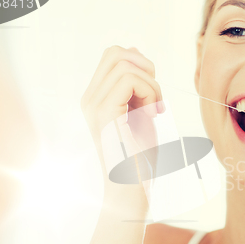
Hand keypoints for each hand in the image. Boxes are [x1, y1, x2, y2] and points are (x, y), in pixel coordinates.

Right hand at [80, 46, 163, 183]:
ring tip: (154, 110)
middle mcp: (89, 99)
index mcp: (96, 99)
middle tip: (155, 97)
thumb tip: (135, 52)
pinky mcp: (104, 113)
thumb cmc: (140, 159)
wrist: (132, 191)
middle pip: (115, 52)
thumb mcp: (141, 113)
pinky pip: (130, 79)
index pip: (113, 57)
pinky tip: (152, 114)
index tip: (152, 95)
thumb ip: (137, 85)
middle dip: (145, 68)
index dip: (140, 66)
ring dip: (151, 84)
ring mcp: (94, 105)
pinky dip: (150, 92)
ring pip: (124, 63)